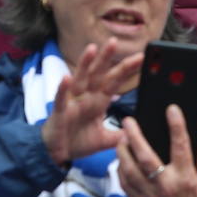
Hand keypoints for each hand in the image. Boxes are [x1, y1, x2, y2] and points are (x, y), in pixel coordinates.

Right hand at [40, 41, 142, 166]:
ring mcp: (72, 102)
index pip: (114, 82)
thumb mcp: (104, 140)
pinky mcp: (60, 112)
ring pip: (79, 79)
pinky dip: (63, 88)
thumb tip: (137, 133)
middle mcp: (85, 97)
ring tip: (92, 49)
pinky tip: (67, 77)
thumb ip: (120, 136)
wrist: (56, 154)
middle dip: (106, 58)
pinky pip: (61, 99)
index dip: (125, 70)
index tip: (140, 58)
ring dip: (85, 64)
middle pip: (98, 74)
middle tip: (115, 41)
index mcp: (97, 101)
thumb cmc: (77, 141)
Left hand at [118, 106, 196, 196]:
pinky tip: (121, 158)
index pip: (180, 146)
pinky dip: (120, 167)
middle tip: (128, 120)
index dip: (176, 125)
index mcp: (185, 178)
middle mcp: (166, 185)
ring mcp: (149, 194)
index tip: (171, 109)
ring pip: (129, 168)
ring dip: (122, 150)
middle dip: (135, 135)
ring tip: (121, 137)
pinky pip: (124, 182)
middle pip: (145, 156)